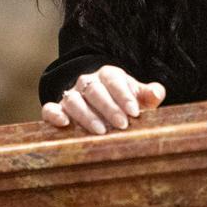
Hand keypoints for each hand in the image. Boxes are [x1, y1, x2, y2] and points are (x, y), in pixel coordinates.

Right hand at [40, 65, 165, 134]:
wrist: (100, 103)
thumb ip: (148, 94)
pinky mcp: (57, 109)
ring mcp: (71, 95)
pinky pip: (50, 108)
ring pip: (74, 100)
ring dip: (86, 115)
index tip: (134, 112)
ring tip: (101, 131)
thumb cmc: (123, 101)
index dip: (124, 95)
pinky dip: (53, 114)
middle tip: (122, 125)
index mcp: (108, 75)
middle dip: (109, 107)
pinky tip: (63, 123)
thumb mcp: (137, 95)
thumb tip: (157, 93)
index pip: (114, 80)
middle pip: (95, 90)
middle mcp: (87, 82)